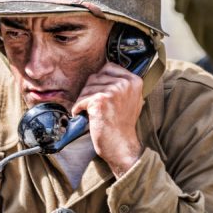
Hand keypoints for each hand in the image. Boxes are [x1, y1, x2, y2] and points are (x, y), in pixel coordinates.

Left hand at [71, 62, 143, 177]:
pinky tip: (81, 115)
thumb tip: (103, 70)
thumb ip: (121, 84)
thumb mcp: (130, 99)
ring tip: (89, 112)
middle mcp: (125, 83)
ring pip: (87, 88)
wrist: (121, 146)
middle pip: (95, 76)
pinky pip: (81, 99)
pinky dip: (78, 108)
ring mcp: (113, 91)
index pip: (108, 67)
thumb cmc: (123, 125)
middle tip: (91, 104)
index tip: (97, 92)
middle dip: (89, 90)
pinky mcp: (100, 100)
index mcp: (134, 81)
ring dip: (83, 100)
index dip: (99, 79)